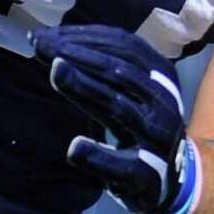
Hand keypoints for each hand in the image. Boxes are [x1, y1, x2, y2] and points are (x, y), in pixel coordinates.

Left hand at [32, 25, 201, 213]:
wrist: (173, 178)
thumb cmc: (141, 123)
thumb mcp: (131, 89)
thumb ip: (100, 68)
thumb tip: (51, 40)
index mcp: (163, 76)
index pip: (126, 47)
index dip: (87, 37)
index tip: (47, 35)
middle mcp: (164, 103)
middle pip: (120, 72)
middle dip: (77, 56)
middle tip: (40, 46)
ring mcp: (157, 140)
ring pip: (120, 109)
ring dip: (85, 88)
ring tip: (55, 70)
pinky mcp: (146, 176)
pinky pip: (121, 166)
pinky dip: (98, 155)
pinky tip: (75, 147)